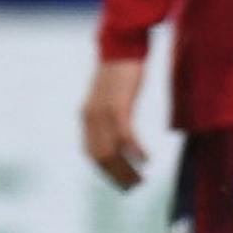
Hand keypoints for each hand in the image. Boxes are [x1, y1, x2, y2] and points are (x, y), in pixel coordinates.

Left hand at [81, 57, 147, 189]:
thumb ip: (108, 115)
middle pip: (101, 157)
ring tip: (141, 180)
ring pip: (112, 151)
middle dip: (117, 176)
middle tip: (133, 187)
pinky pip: (125, 136)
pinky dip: (136, 152)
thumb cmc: (118, 70)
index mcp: (85, 115)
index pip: (90, 153)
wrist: (120, 45)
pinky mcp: (118, 105)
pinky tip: (146, 159)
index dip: (104, 171)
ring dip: (127, 170)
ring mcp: (102, 111)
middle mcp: (90, 116)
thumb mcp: (109, 96)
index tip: (119, 181)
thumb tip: (118, 135)